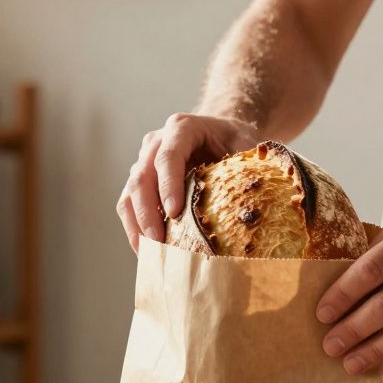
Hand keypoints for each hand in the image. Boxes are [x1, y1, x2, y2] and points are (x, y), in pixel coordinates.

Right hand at [117, 113, 258, 251]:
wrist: (220, 133)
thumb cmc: (234, 140)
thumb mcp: (245, 144)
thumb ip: (246, 165)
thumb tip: (254, 203)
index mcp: (181, 128)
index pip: (168, 156)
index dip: (168, 185)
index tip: (174, 212)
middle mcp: (155, 142)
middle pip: (141, 177)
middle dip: (148, 213)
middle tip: (159, 242)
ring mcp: (143, 162)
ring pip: (130, 194)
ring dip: (137, 225)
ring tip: (151, 254)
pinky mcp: (139, 182)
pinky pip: (128, 206)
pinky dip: (135, 229)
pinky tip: (148, 251)